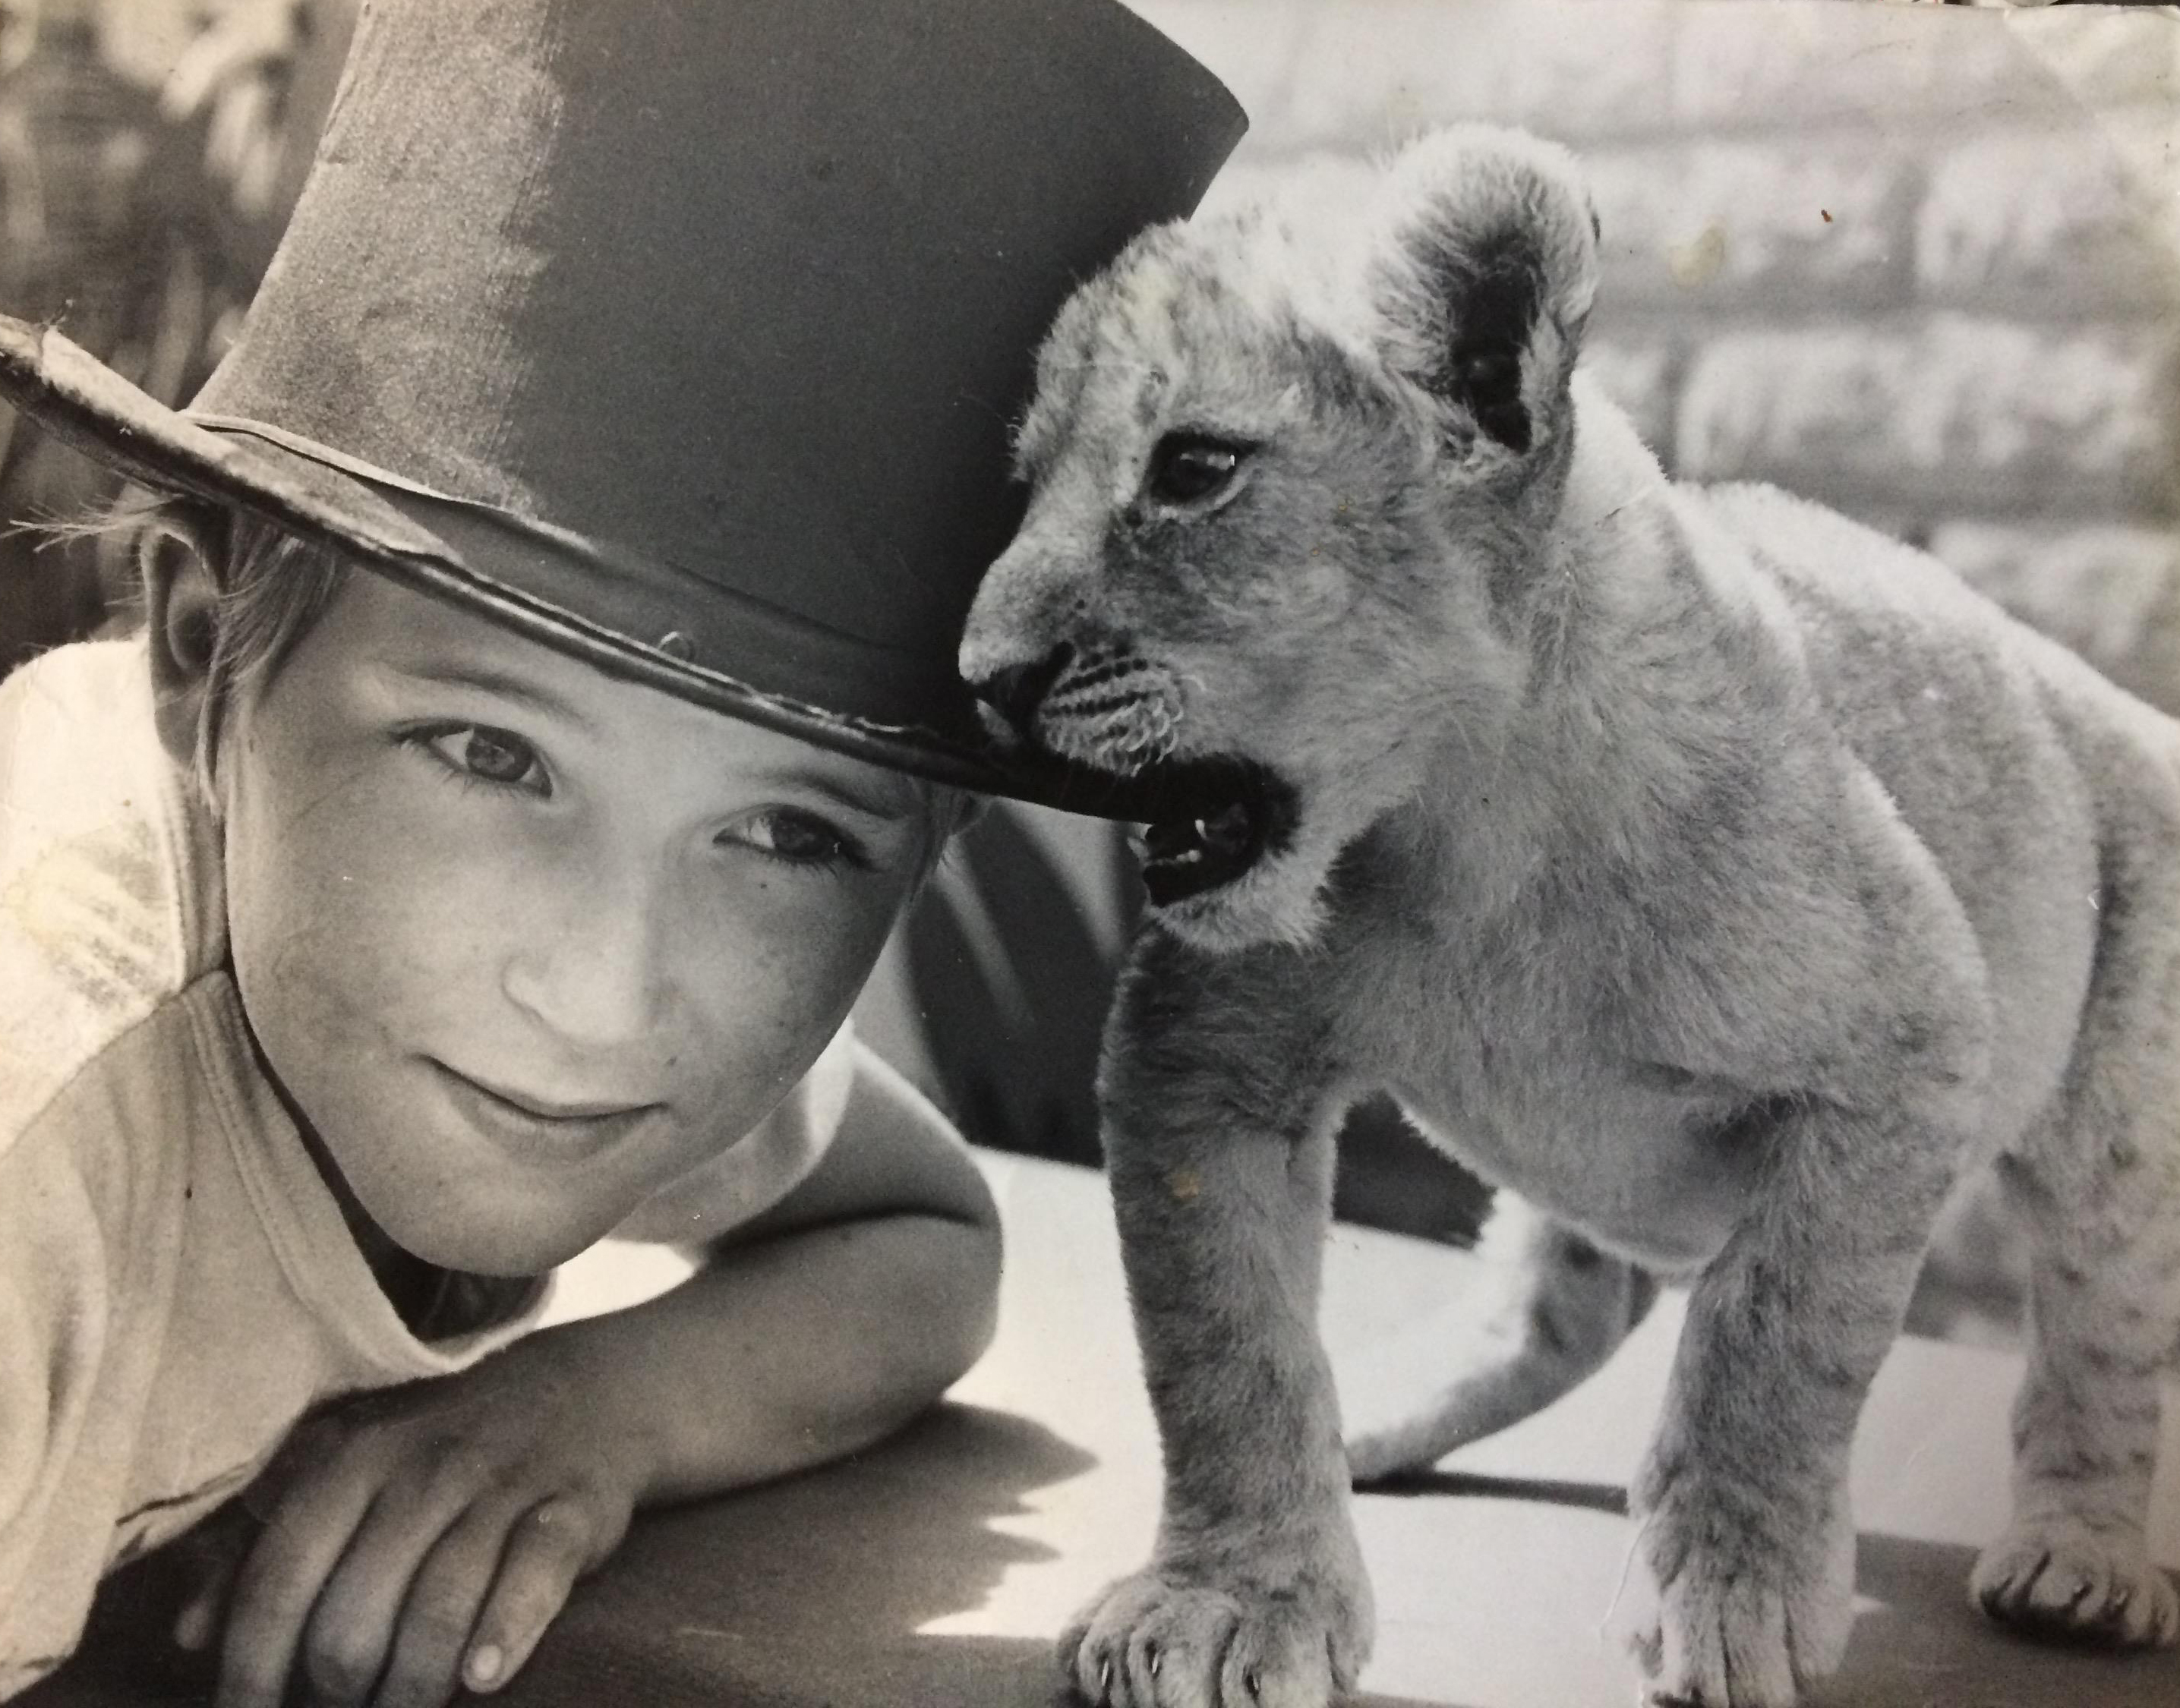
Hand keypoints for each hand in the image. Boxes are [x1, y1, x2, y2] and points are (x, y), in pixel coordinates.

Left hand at [180, 1331, 648, 1707]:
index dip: (250, 1668)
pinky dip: (505, 1633)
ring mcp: (502, 1488)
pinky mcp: (573, 1508)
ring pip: (437, 1609)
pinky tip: (480, 1679)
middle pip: (354, 1616)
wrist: (585, 1393)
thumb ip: (267, 1551)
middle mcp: (424, 1470)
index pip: (279, 1578)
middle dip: (334, 1695)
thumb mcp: (354, 1476)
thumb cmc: (445, 1452)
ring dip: (409, 1690)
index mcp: (353, 1460)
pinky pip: (534, 1575)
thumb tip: (190, 1635)